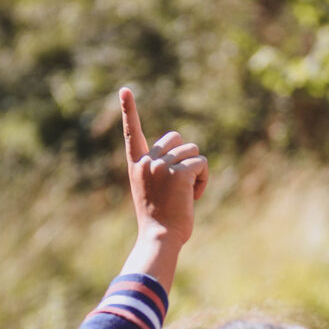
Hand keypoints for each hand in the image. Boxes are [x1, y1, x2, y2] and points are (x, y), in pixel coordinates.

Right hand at [118, 87, 208, 290]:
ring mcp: (162, 165)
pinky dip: (203, 180)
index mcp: (136, 166)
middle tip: (182, 184)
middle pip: (177, 139)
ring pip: (193, 152)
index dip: (130, 111)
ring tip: (186, 195)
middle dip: (186, 157)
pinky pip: (201, 164)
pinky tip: (192, 197)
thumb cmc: (159, 223)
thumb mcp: (154, 193)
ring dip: (196, 173)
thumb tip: (188, 162)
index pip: (132, 133)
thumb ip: (161, 173)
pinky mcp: (179, 172)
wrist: (159, 238)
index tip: (125, 90)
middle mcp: (147, 161)